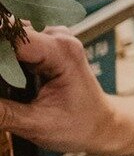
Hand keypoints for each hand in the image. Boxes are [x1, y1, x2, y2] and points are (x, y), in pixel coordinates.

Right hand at [0, 28, 127, 155]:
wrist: (101, 124)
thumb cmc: (80, 124)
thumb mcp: (36, 124)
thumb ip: (2, 113)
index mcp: (62, 50)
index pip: (11, 38)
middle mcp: (59, 37)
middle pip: (8, 31)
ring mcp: (53, 37)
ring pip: (9, 32)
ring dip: (0, 52)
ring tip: (2, 85)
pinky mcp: (46, 44)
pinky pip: (16, 40)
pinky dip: (3, 53)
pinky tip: (4, 74)